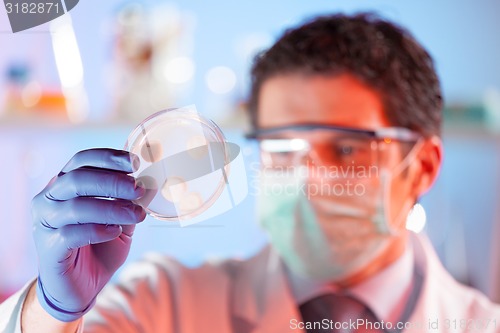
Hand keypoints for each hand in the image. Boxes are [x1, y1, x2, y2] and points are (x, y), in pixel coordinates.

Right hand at [31, 148, 145, 321]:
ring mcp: (45, 223)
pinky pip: (71, 233)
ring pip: (76, 206)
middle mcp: (49, 199)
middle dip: (112, 181)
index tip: (135, 162)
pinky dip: (97, 230)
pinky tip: (115, 231)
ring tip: (136, 214)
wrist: (80, 287)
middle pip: (77, 179)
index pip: (82, 160)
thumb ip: (129, 203)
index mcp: (64, 185)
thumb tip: (148, 185)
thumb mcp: (121, 221)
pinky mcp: (48, 247)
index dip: (108, 158)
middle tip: (138, 188)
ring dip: (111, 208)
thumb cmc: (99, 247)